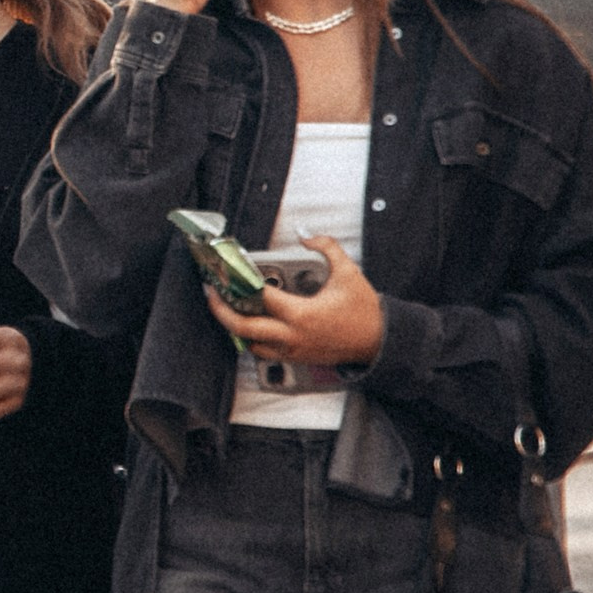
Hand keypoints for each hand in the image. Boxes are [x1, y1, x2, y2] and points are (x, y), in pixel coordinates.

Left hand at [203, 236, 383, 369]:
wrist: (380, 341)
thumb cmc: (364, 310)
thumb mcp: (348, 272)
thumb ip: (326, 248)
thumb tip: (306, 234)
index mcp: (302, 314)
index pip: (262, 299)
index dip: (241, 286)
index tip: (227, 275)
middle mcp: (293, 336)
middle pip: (245, 328)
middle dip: (222, 312)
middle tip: (212, 296)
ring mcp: (293, 350)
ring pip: (252, 344)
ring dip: (237, 328)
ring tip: (227, 310)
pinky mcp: (297, 358)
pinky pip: (266, 352)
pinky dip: (254, 340)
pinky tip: (251, 325)